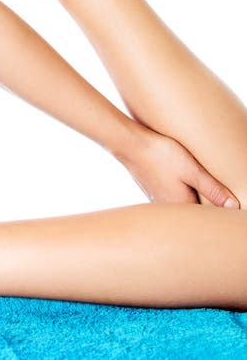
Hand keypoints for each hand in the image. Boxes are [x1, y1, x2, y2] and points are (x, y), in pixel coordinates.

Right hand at [121, 127, 239, 207]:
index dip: (217, 213)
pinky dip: (178, 193)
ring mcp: (158, 199)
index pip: (204, 218)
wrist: (129, 145)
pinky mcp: (152, 189)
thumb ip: (213, 189)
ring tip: (197, 190)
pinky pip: (170, 197)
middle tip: (212, 196)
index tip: (226, 207)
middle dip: (204, 208)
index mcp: (181, 206)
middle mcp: (168, 207)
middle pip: (192, 213)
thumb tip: (233, 207)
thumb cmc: (161, 155)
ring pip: (180, 204)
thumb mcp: (192, 170)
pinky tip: (179, 182)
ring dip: (190, 200)